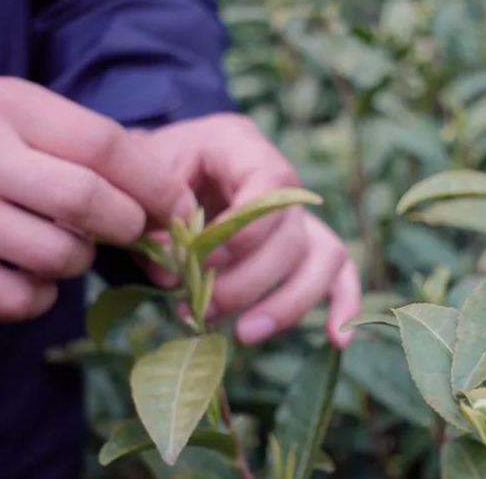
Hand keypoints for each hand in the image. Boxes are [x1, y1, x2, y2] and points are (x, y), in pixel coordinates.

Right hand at [0, 77, 192, 319]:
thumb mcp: (20, 125)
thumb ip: (87, 150)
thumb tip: (170, 200)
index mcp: (4, 105)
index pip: (104, 144)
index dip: (155, 183)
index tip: (180, 207)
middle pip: (88, 201)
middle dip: (127, 225)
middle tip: (129, 230)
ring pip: (61, 256)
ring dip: (79, 260)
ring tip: (60, 244)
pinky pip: (24, 299)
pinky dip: (41, 295)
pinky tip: (24, 272)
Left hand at [134, 113, 360, 347]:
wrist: (162, 167)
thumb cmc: (154, 170)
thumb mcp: (144, 182)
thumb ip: (157, 223)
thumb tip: (173, 275)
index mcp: (241, 145)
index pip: (269, 186)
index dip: (242, 233)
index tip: (203, 262)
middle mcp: (281, 178)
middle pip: (292, 235)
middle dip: (249, 282)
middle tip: (206, 309)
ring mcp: (298, 212)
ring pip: (323, 258)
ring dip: (287, 304)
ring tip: (244, 334)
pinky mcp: (304, 243)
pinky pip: (338, 271)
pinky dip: (342, 304)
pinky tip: (336, 339)